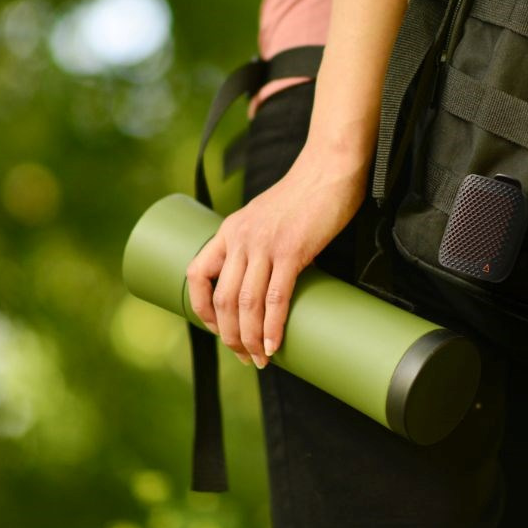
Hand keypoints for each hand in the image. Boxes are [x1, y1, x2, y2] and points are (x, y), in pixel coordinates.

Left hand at [185, 145, 367, 367]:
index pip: (197, 274)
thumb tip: (271, 281)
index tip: (218, 330)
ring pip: (245, 304)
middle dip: (230, 336)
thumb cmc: (307, 195)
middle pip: (222, 299)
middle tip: (244, 357)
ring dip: (250, 339)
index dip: (202, 309)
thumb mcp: (269, 217)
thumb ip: (263, 244)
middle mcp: (240, 238)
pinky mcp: (292, 249)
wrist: (330, 167)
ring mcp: (264, 244)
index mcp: (230, 230)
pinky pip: (275, 297)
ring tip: (259, 361)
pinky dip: (272, 327)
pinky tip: (274, 345)